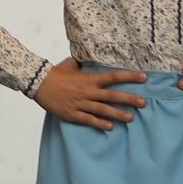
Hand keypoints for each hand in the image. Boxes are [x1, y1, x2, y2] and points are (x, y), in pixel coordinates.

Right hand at [32, 58, 146, 130]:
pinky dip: (100, 123)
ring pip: (103, 110)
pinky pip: (89, 120)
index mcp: (89, 79)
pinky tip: (110, 127)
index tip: (144, 77)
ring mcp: (81, 104)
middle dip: (129, 99)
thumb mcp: (70, 64)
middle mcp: (88, 92)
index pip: (114, 77)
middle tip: (143, 103)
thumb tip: (88, 56)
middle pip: (113, 96)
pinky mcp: (73, 114)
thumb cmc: (56, 73)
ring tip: (131, 118)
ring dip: (118, 114)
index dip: (129, 76)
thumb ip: (82, 63)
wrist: (39, 84)